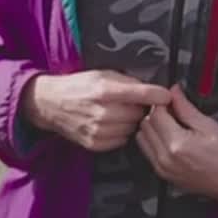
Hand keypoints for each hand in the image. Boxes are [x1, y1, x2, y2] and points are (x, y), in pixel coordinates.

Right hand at [21, 71, 171, 151]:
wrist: (50, 103)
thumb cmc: (78, 86)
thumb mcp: (101, 74)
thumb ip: (126, 81)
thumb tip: (150, 89)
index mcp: (105, 90)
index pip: (141, 94)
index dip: (158, 95)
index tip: (167, 96)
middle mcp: (103, 112)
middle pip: (140, 114)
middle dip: (140, 108)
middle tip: (132, 103)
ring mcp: (99, 130)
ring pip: (133, 128)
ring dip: (131, 121)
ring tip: (119, 113)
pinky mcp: (96, 144)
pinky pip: (122, 140)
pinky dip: (121, 132)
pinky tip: (111, 123)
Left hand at [136, 86, 217, 205]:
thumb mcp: (209, 126)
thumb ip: (186, 108)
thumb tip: (174, 91)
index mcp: (177, 144)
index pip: (155, 114)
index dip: (162, 103)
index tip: (171, 101)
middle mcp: (165, 158)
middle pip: (145, 125)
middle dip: (155, 114)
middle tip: (172, 112)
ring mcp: (162, 168)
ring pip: (142, 138)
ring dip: (152, 128)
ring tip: (170, 126)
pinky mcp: (162, 174)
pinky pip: (147, 152)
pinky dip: (153, 141)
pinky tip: (168, 139)